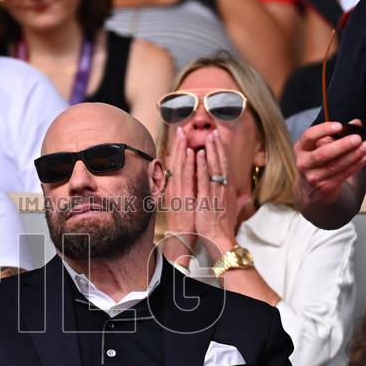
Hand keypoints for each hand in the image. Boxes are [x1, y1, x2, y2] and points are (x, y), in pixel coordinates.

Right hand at [161, 126, 198, 245]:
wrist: (182, 237)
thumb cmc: (187, 221)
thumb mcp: (185, 203)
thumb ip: (187, 189)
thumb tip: (190, 180)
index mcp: (176, 187)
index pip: (177, 164)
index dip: (179, 149)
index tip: (182, 135)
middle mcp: (175, 187)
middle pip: (176, 161)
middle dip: (179, 144)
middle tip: (181, 128)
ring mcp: (178, 191)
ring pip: (180, 165)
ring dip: (182, 149)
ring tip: (184, 134)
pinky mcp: (183, 197)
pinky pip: (186, 177)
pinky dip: (188, 164)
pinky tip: (191, 153)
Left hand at [195, 130, 250, 259]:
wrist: (220, 240)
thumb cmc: (224, 227)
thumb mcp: (232, 212)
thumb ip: (237, 202)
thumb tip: (245, 197)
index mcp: (227, 190)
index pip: (225, 166)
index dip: (221, 152)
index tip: (218, 139)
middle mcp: (223, 188)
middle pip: (221, 163)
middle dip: (217, 146)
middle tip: (213, 131)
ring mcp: (216, 193)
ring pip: (214, 167)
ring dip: (211, 151)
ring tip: (208, 136)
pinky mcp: (207, 199)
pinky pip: (204, 179)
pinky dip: (201, 166)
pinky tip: (198, 155)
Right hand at [293, 121, 365, 207]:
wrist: (311, 190)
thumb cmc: (319, 162)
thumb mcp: (322, 146)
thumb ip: (338, 133)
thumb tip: (356, 122)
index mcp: (301, 148)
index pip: (309, 136)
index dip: (323, 130)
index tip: (339, 126)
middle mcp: (303, 163)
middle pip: (323, 153)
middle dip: (342, 145)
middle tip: (357, 139)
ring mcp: (313, 177)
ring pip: (335, 165)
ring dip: (353, 155)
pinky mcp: (324, 187)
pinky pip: (342, 175)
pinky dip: (355, 166)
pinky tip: (364, 158)